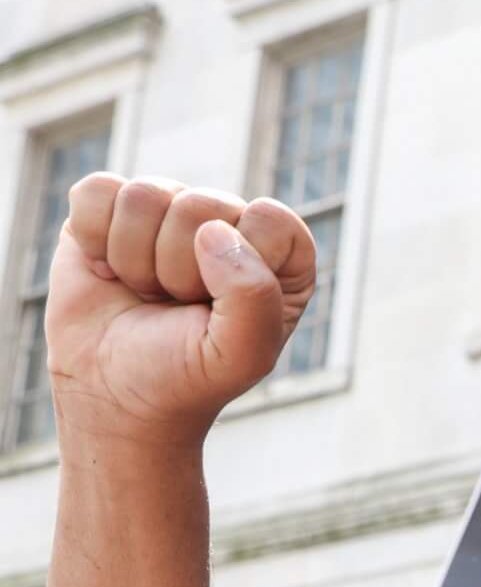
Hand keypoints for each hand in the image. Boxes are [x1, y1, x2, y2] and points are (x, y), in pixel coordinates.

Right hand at [44, 175, 316, 443]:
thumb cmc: (185, 376)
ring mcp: (168, 213)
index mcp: (280, 257)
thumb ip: (254, 297)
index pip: (271, 219)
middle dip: (177, 268)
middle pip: (200, 205)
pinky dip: (93, 240)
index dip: (239, 264)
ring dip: (134, 259)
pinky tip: (108, 272)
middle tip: (174, 305)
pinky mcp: (111, 209)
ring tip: (145, 292)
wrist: (112, 393)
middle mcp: (229, 224)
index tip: (218, 306)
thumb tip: (214, 230)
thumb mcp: (241, 355)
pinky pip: (97, 192)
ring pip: (144, 195)